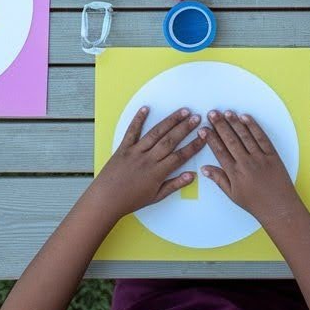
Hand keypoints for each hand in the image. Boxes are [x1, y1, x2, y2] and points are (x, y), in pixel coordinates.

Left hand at [88, 106, 207, 217]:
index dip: (194, 146)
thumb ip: (174, 185)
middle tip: (197, 118)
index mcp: (157, 172)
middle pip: (170, 140)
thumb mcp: (156, 197)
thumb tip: (192, 176)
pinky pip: (132, 131)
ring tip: (183, 111)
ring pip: (156, 133)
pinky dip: (138, 119)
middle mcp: (148, 159)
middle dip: (185, 128)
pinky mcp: (123, 148)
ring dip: (170, 121)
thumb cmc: (131, 200)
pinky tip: (146, 108)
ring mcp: (135, 152)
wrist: (105, 200)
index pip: (180, 156)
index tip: (204, 136)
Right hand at [201, 110, 302, 223]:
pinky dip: (253, 126)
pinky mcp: (272, 155)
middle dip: (220, 125)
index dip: (210, 138)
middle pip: (230, 139)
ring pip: (245, 136)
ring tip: (226, 112)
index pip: (219, 151)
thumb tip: (204, 169)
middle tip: (212, 114)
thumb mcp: (233, 194)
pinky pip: (261, 137)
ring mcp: (260, 157)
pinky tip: (246, 118)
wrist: (279, 207)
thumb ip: (219, 179)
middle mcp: (246, 163)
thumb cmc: (256, 203)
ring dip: (234, 122)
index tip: (203, 129)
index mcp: (235, 173)